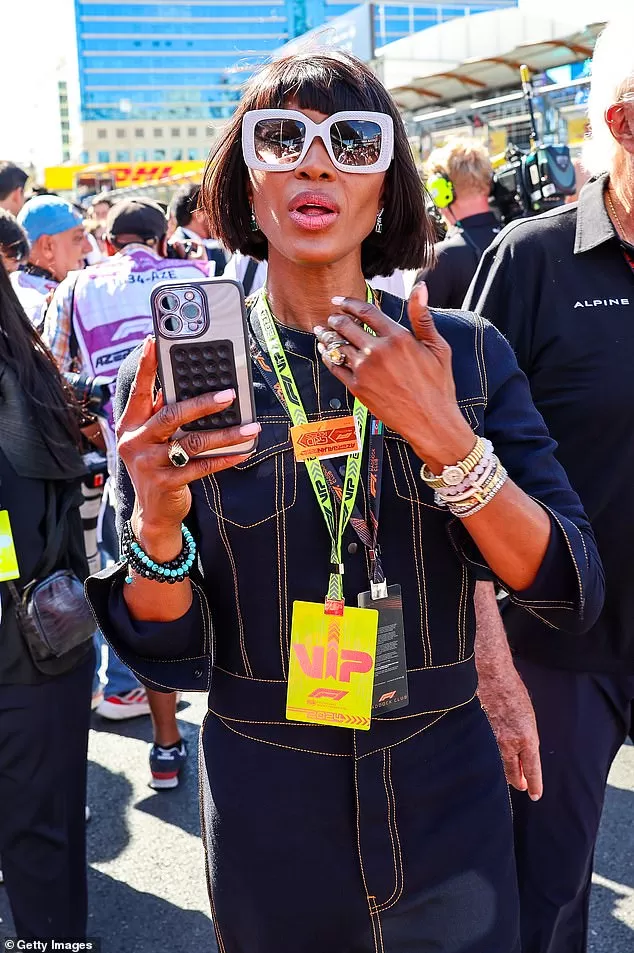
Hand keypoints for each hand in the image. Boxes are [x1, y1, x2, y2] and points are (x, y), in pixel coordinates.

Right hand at [116, 336, 259, 557]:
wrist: (153, 514)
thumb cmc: (158, 467)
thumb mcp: (152, 440)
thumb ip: (163, 416)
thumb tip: (191, 388)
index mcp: (131, 425)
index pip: (140, 391)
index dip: (147, 366)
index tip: (154, 341)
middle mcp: (135, 442)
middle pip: (171, 415)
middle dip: (202, 403)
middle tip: (229, 395)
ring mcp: (148, 464)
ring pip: (192, 443)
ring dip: (225, 434)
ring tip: (250, 428)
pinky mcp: (165, 483)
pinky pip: (200, 467)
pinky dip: (224, 459)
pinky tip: (243, 452)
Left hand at [317, 282, 473, 471]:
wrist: (431, 421)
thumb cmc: (438, 385)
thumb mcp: (437, 347)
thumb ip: (422, 317)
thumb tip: (420, 287)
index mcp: (398, 337)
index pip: (366, 312)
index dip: (349, 303)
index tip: (339, 301)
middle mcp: (378, 351)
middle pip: (347, 326)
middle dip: (335, 319)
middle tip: (331, 317)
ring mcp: (365, 370)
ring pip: (337, 346)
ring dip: (327, 336)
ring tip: (321, 332)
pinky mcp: (358, 388)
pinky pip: (335, 367)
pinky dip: (328, 357)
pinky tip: (326, 353)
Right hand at [478, 663, 542, 799]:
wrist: (492, 675)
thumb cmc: (512, 690)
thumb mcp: (528, 716)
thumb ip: (528, 737)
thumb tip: (525, 751)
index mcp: (526, 738)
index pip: (531, 770)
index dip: (534, 784)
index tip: (534, 794)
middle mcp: (508, 743)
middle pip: (513, 773)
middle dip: (519, 781)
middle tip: (522, 786)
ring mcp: (491, 739)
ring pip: (498, 764)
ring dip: (505, 770)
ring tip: (510, 775)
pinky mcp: (478, 733)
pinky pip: (486, 752)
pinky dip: (490, 756)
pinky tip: (490, 758)